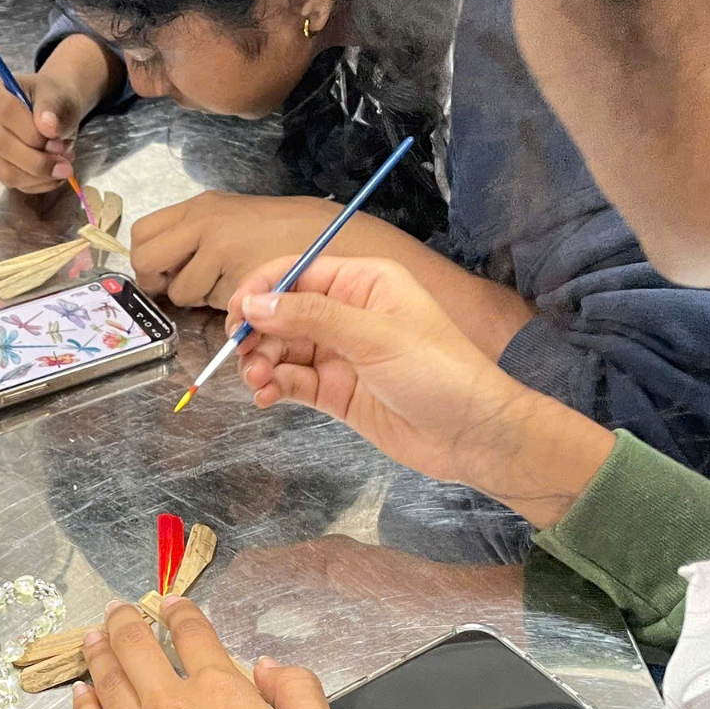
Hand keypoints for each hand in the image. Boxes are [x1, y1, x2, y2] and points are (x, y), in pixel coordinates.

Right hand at [0, 35, 118, 192]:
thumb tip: (48, 126)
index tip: (55, 135)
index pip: (5, 111)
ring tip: (64, 164)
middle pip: (2, 145)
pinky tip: (55, 173)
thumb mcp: (58, 93)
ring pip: (6, 171)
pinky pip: (15, 182)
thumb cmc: (54, 96)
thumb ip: (53, 106)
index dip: (31, 129)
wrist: (55, 110)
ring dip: (40, 174)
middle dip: (37, 159)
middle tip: (65, 160)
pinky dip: (40, 183)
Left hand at [72, 599, 397, 708]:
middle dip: (127, 623)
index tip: (169, 603)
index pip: (193, 637)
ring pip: (107, 685)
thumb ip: (298, 693)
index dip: (180, 613)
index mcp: (224, 692)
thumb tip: (266, 666)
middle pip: (137, 650)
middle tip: (119, 610)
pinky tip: (81, 696)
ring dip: (100, 654)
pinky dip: (83, 706)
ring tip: (94, 638)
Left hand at [130, 192, 337, 308]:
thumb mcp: (229, 218)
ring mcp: (220, 249)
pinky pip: (211, 303)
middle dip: (156, 283)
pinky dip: (223, 305)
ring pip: (178, 291)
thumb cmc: (279, 232)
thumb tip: (158, 267)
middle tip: (179, 287)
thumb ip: (191, 236)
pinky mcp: (238, 277)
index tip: (161, 273)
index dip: (146, 260)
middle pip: (145, 261)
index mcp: (199, 207)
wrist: (328, 236)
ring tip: (226, 284)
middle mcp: (204, 223)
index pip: (142, 234)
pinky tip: (245, 288)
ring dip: (195, 298)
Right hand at [229, 255, 615, 527]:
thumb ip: (313, 317)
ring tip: (257, 382)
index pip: (300, 273)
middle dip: (259, 332)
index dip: (264, 289)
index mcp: (364, 284)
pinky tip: (266, 397)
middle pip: (284, 312)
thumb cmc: (439, 372)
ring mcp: (341, 355)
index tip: (236, 313)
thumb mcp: (375, 337)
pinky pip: (293, 382)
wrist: (472, 435)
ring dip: (262, 363)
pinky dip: (274, 387)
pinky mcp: (336, 392)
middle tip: (242, 355)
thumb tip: (256, 303)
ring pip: (283, 350)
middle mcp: (349, 314)